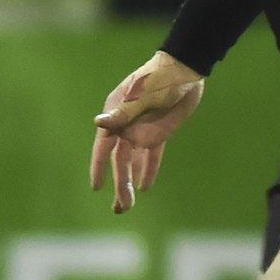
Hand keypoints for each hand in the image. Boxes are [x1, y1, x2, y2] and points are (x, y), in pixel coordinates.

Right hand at [90, 52, 203, 213]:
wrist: (184, 71)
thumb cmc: (158, 78)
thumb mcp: (141, 95)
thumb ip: (122, 113)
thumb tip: (98, 123)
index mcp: (114, 115)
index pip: (103, 146)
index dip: (99, 167)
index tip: (96, 186)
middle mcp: (124, 126)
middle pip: (120, 161)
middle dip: (120, 184)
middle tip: (121, 208)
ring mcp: (141, 131)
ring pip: (133, 162)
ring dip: (130, 182)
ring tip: (127, 206)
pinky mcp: (158, 133)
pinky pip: (152, 155)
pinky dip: (149, 170)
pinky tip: (145, 186)